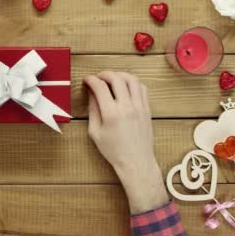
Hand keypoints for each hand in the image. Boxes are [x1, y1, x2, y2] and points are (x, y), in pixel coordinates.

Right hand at [84, 71, 168, 213]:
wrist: (136, 161)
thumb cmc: (114, 151)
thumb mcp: (95, 132)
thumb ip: (92, 110)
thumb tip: (91, 93)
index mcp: (111, 114)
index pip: (100, 87)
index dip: (91, 80)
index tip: (87, 80)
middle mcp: (127, 107)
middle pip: (116, 78)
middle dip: (104, 74)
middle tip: (98, 77)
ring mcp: (139, 107)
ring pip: (132, 79)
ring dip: (120, 75)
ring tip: (112, 79)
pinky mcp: (147, 109)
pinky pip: (142, 88)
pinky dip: (132, 83)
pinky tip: (125, 87)